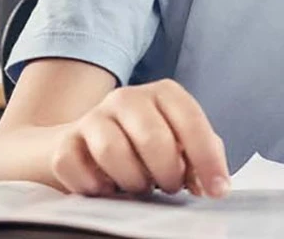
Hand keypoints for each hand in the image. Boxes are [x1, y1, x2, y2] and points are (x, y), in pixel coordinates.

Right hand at [50, 79, 228, 198]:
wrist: (85, 144)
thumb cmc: (143, 145)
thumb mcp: (177, 142)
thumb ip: (198, 157)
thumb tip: (213, 184)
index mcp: (163, 93)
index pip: (190, 120)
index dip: (206, 158)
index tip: (217, 190)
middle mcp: (127, 97)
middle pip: (152, 137)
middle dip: (166, 173)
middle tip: (169, 187)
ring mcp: (93, 116)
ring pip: (113, 152)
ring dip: (131, 181)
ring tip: (138, 186)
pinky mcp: (66, 141)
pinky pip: (76, 168)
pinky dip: (94, 187)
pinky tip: (105, 187)